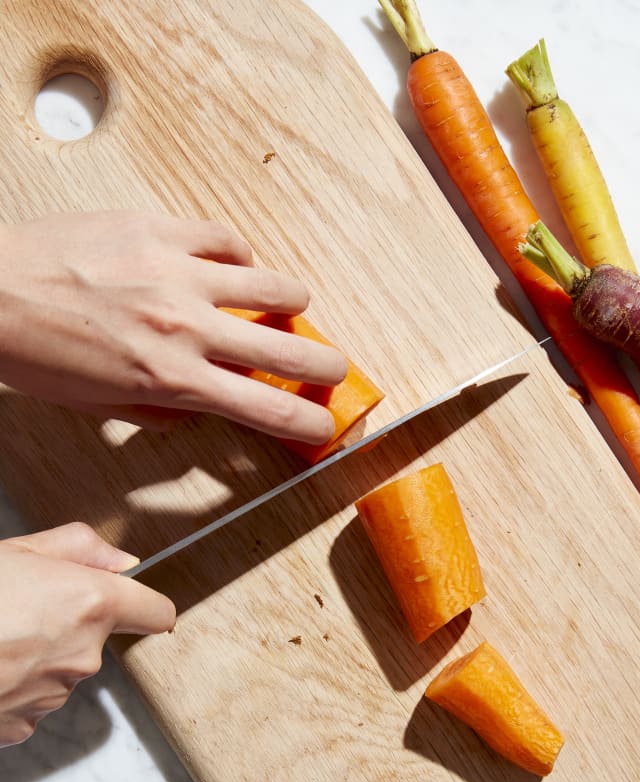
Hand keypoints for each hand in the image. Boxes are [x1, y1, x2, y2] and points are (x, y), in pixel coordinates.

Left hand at [0, 211, 347, 440]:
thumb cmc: (35, 351)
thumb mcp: (102, 405)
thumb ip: (163, 410)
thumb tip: (200, 405)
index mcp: (173, 378)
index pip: (264, 409)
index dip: (306, 421)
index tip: (324, 423)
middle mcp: (187, 327)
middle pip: (288, 351)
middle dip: (325, 367)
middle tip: (334, 369)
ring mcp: (179, 273)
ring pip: (272, 287)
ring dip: (292, 303)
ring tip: (292, 306)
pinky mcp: (161, 230)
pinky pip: (225, 239)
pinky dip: (239, 256)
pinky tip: (234, 266)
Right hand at [0, 523, 175, 747]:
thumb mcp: (19, 550)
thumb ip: (82, 549)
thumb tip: (123, 561)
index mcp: (91, 605)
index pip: (157, 612)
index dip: (146, 603)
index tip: (135, 600)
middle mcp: (83, 655)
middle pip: (98, 637)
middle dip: (70, 621)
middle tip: (24, 604)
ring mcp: (54, 695)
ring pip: (63, 669)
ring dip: (40, 653)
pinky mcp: (23, 726)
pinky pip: (33, 699)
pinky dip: (15, 684)